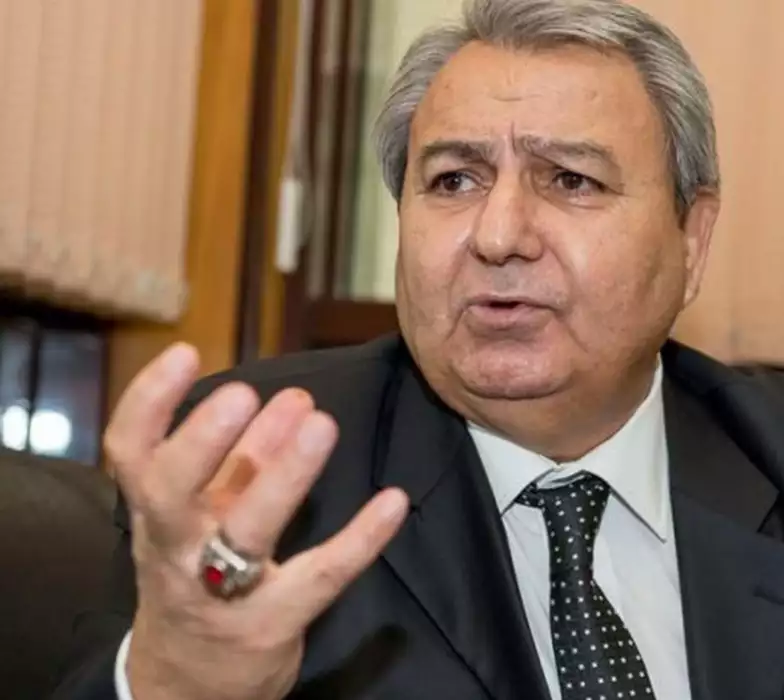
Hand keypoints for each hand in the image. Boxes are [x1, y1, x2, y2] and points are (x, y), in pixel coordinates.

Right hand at [104, 344, 409, 699]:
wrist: (187, 684)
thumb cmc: (199, 577)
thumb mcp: (201, 518)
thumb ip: (241, 459)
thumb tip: (292, 400)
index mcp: (155, 514)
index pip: (130, 455)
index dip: (150, 403)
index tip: (184, 352)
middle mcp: (176, 550)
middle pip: (171, 494)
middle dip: (204, 441)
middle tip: (245, 393)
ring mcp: (221, 592)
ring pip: (245, 533)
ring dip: (282, 477)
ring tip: (320, 424)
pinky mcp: (271, 624)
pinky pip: (319, 577)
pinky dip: (359, 538)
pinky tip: (394, 502)